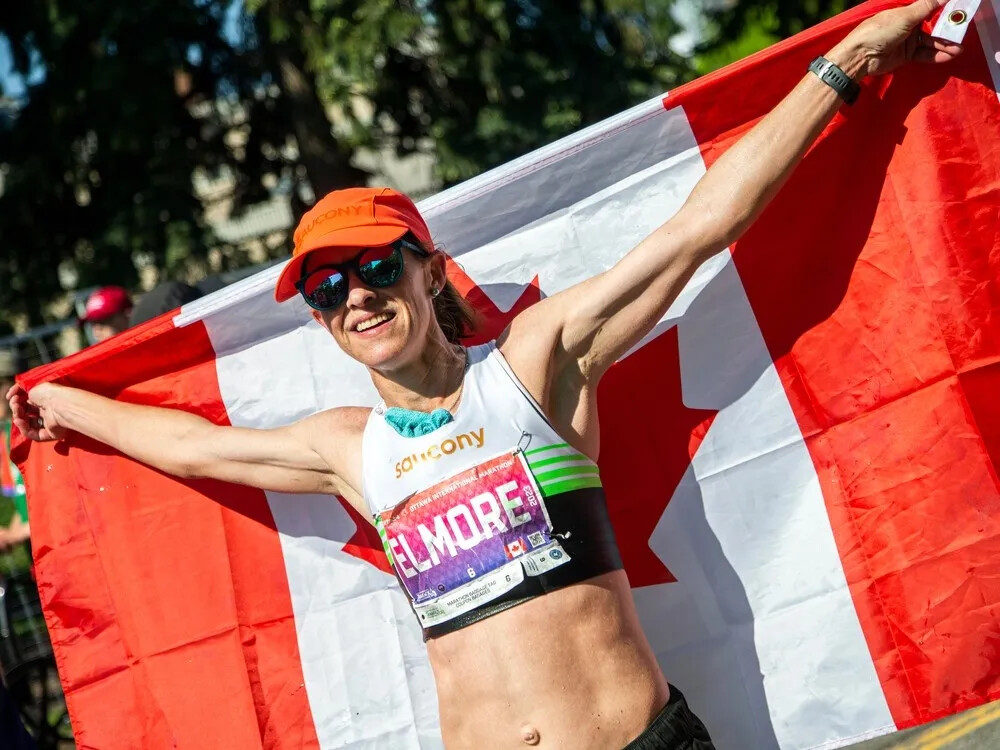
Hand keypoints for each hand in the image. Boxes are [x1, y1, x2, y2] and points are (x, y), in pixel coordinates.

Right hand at [6, 382, 68, 441]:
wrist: (60, 403)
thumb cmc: (48, 393)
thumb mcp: (30, 386)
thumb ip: (18, 389)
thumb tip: (9, 396)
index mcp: (45, 401)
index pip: (27, 405)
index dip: (18, 402)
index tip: (14, 398)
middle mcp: (47, 412)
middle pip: (26, 416)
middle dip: (17, 410)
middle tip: (15, 405)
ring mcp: (49, 424)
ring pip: (28, 426)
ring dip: (19, 419)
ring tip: (17, 411)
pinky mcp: (51, 434)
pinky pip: (33, 435)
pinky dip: (23, 428)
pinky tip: (20, 420)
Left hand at [832, 0, 962, 78]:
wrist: (860, 57)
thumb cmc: (879, 31)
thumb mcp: (904, 16)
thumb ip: (926, 7)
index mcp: (907, 12)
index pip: (931, 9)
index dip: (945, 11)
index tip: (960, 12)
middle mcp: (909, 25)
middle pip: (933, 27)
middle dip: (948, 31)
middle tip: (962, 33)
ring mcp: (908, 41)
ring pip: (931, 42)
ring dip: (945, 45)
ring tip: (958, 49)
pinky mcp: (906, 55)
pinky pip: (924, 55)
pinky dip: (936, 55)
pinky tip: (949, 56)